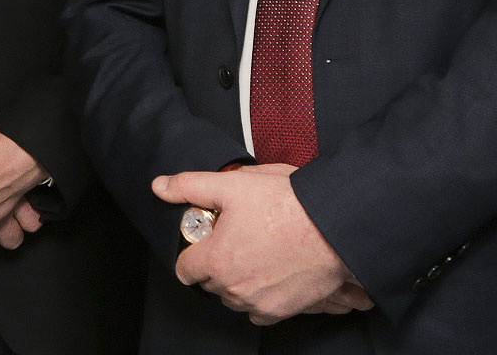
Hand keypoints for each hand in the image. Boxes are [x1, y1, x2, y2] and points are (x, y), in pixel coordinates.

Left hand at [154, 163, 361, 324]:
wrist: (335, 226)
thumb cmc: (289, 206)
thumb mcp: (233, 184)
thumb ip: (191, 186)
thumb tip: (161, 186)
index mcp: (216, 259)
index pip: (185, 269)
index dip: (193, 251)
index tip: (207, 240)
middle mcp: (233, 286)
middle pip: (210, 281)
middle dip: (217, 262)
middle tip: (238, 238)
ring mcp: (257, 302)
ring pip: (233, 296)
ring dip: (238, 280)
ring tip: (258, 251)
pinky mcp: (280, 310)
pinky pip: (258, 311)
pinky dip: (260, 296)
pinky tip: (271, 271)